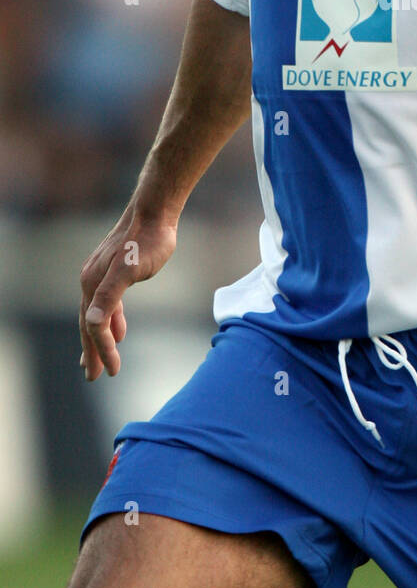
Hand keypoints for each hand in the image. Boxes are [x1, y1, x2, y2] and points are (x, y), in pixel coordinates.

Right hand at [79, 208, 176, 380]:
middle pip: (89, 324)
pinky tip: (120, 330)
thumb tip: (92, 322)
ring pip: (97, 314)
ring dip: (100, 338)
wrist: (155, 211)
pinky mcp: (113, 270)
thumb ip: (111, 295)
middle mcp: (91, 280)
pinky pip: (108, 302)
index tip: (112, 372)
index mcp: (93, 283)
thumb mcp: (130, 269)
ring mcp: (100, 274)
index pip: (93, 326)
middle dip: (91, 351)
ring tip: (102, 359)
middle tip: (92, 376)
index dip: (102, 351)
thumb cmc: (147, 239)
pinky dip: (112, 320)